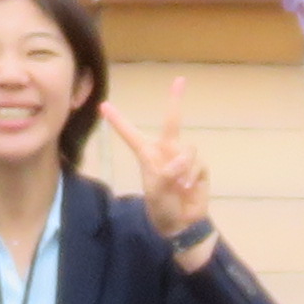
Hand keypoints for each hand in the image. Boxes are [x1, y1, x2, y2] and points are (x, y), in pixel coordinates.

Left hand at [98, 77, 210, 248]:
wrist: (182, 223)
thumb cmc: (162, 207)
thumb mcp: (156, 193)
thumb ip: (166, 174)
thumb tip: (182, 160)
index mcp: (147, 155)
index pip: (131, 134)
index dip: (118, 120)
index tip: (104, 105)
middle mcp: (166, 151)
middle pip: (172, 122)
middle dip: (176, 100)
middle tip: (180, 80)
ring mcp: (184, 158)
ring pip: (188, 149)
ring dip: (184, 168)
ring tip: (179, 186)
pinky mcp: (200, 167)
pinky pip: (198, 164)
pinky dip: (193, 177)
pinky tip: (188, 189)